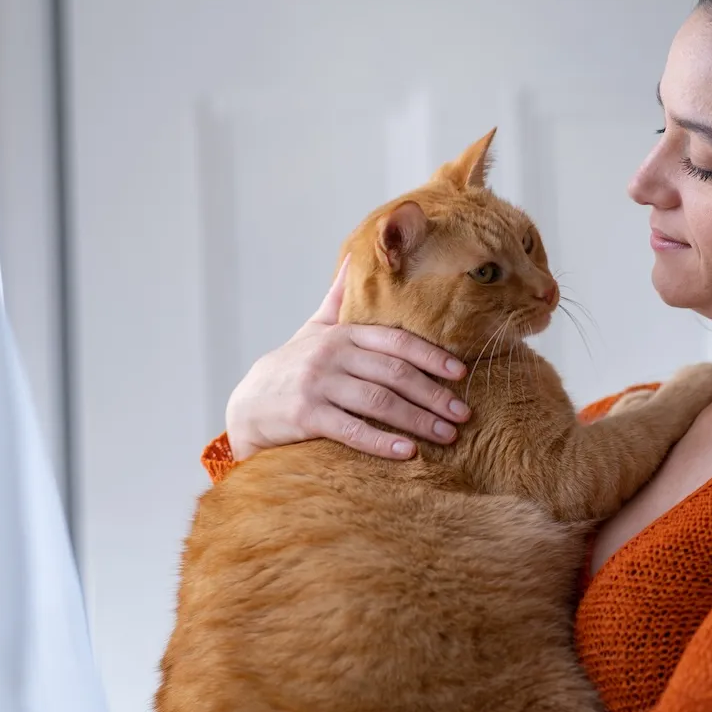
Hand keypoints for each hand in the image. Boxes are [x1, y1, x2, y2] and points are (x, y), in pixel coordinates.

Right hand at [223, 256, 471, 459]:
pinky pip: (351, 430)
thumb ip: (337, 300)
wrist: (247, 405)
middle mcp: (332, 355)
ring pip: (379, 402)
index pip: (396, 341)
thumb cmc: (291, 367)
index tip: (460, 373)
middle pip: (394, 373)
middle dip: (434, 394)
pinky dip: (381, 442)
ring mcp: (318, 385)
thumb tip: (353, 258)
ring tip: (446, 435)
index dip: (431, 356)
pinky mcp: (306, 416)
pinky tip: (406, 453)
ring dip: (418, 420)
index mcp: (342, 334)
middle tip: (463, 413)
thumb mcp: (313, 329)